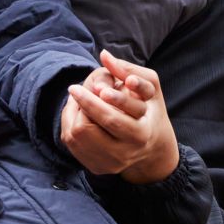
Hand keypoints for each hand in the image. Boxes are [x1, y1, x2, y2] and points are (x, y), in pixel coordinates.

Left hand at [59, 51, 178, 183]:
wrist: (153, 148)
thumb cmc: (150, 111)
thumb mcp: (150, 87)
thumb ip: (128, 69)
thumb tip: (104, 55)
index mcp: (140, 134)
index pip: (109, 118)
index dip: (90, 101)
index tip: (78, 85)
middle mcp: (124, 154)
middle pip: (86, 130)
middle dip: (78, 107)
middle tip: (74, 89)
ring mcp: (109, 164)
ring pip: (75, 139)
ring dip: (72, 116)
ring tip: (78, 101)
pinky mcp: (98, 168)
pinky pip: (73, 146)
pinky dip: (70, 127)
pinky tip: (78, 115)